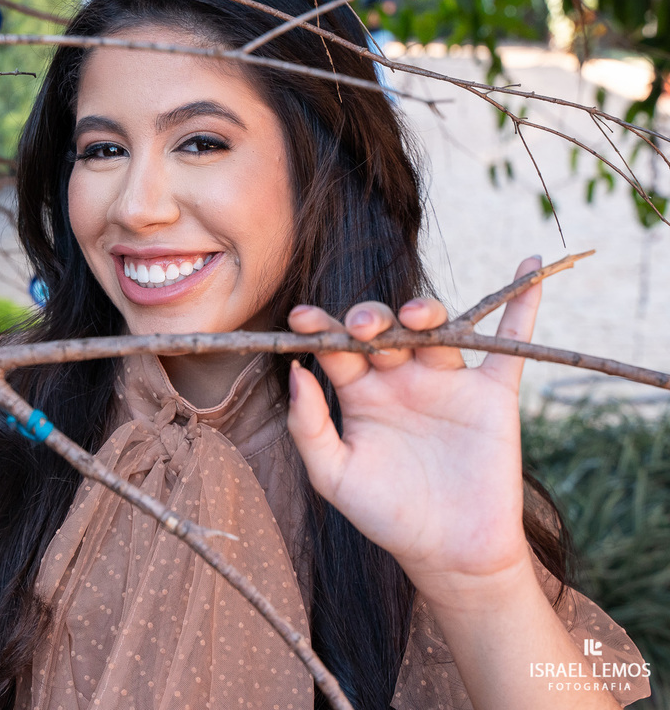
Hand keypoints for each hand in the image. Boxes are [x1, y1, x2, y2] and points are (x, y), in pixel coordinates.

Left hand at [285, 257, 541, 603]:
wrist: (449, 553)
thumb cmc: (385, 516)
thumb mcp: (333, 476)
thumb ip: (308, 426)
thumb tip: (295, 371)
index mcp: (360, 392)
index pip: (336, 346)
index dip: (320, 326)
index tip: (301, 318)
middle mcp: (401, 378)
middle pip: (385, 328)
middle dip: (371, 318)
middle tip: (364, 327)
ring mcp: (447, 381)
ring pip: (437, 328)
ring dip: (425, 311)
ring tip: (415, 317)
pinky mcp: (493, 393)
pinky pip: (510, 342)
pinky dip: (522, 304)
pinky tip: (528, 269)